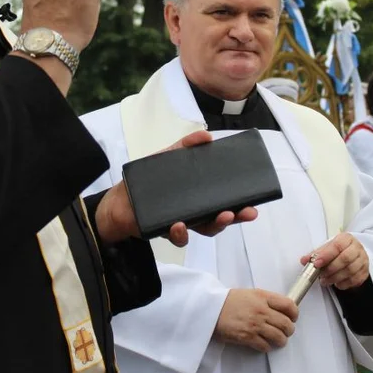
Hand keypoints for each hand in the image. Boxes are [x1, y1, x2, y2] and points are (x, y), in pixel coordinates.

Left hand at [93, 131, 257, 245]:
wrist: (118, 200)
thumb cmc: (146, 181)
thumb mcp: (166, 158)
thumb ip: (185, 146)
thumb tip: (207, 136)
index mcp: (197, 196)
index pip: (223, 201)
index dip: (239, 203)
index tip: (254, 202)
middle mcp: (193, 212)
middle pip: (220, 217)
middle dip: (236, 216)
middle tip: (248, 211)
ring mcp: (181, 223)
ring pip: (204, 229)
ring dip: (216, 224)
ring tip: (223, 216)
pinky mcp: (164, 230)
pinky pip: (177, 236)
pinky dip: (181, 232)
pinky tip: (180, 224)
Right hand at [212, 288, 297, 352]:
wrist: (211, 309)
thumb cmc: (230, 301)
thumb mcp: (251, 293)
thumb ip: (266, 300)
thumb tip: (281, 310)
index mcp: (263, 297)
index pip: (289, 305)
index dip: (294, 313)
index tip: (293, 317)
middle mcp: (262, 311)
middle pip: (286, 324)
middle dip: (289, 330)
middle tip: (286, 331)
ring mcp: (255, 325)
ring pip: (279, 337)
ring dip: (281, 340)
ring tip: (278, 340)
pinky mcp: (247, 337)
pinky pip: (265, 346)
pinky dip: (267, 347)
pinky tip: (264, 343)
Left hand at [304, 232, 369, 290]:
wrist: (353, 253)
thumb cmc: (338, 250)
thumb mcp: (327, 248)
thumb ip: (316, 254)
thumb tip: (304, 260)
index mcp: (346, 239)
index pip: (337, 246)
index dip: (326, 255)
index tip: (316, 263)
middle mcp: (357, 248)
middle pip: (345, 258)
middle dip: (330, 268)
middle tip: (320, 275)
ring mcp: (363, 260)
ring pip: (350, 271)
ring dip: (335, 278)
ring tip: (325, 280)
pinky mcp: (365, 272)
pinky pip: (355, 280)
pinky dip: (343, 284)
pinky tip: (336, 283)